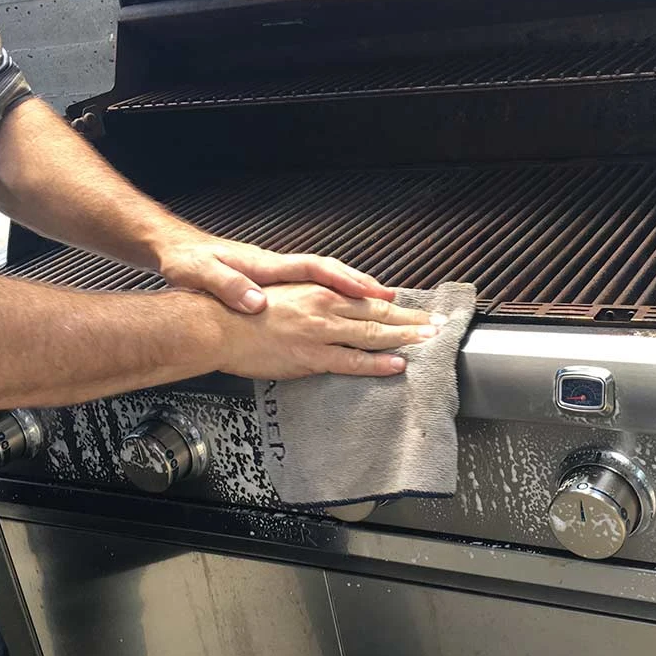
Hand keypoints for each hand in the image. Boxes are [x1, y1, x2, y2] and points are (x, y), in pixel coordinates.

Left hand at [156, 230, 392, 312]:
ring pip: (325, 279)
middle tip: (394, 300)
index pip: (314, 269)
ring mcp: (275, 273)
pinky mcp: (270, 281)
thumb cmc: (187, 262)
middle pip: (329, 272)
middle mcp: (276, 266)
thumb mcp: (201, 275)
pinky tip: (345, 306)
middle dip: (362, 285)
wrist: (172, 248)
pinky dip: (334, 294)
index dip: (344, 281)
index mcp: (264, 265)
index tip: (368, 292)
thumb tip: (257, 302)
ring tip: (383, 302)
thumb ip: (230, 287)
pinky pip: (312, 286)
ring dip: (353, 290)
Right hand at [218, 284, 446, 379]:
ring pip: (373, 334)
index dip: (395, 305)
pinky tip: (397, 364)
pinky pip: (352, 361)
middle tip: (438, 324)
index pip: (366, 298)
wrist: (217, 326)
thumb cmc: (243, 313)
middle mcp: (324, 307)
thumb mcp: (282, 294)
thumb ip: (310, 298)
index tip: (415, 308)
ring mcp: (319, 332)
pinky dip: (377, 363)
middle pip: (378, 314)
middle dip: (411, 320)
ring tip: (429, 340)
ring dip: (405, 337)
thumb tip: (332, 304)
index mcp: (318, 290)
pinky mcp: (311, 357)